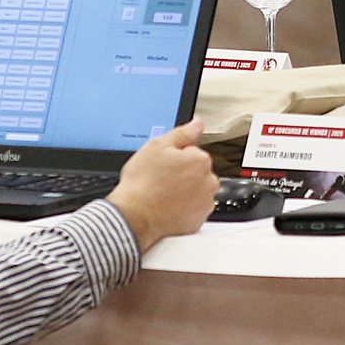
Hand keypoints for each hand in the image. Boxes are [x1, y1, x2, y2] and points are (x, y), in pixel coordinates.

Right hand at [106, 121, 216, 250]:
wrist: (135, 216)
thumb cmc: (143, 183)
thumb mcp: (157, 146)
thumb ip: (182, 133)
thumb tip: (198, 123)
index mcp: (200, 160)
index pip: (193, 152)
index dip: (175, 157)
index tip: (163, 165)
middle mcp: (208, 181)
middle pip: (197, 172)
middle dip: (183, 174)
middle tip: (161, 179)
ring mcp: (205, 202)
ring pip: (197, 191)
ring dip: (185, 191)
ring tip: (163, 194)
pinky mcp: (199, 220)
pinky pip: (194, 209)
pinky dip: (185, 208)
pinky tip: (168, 206)